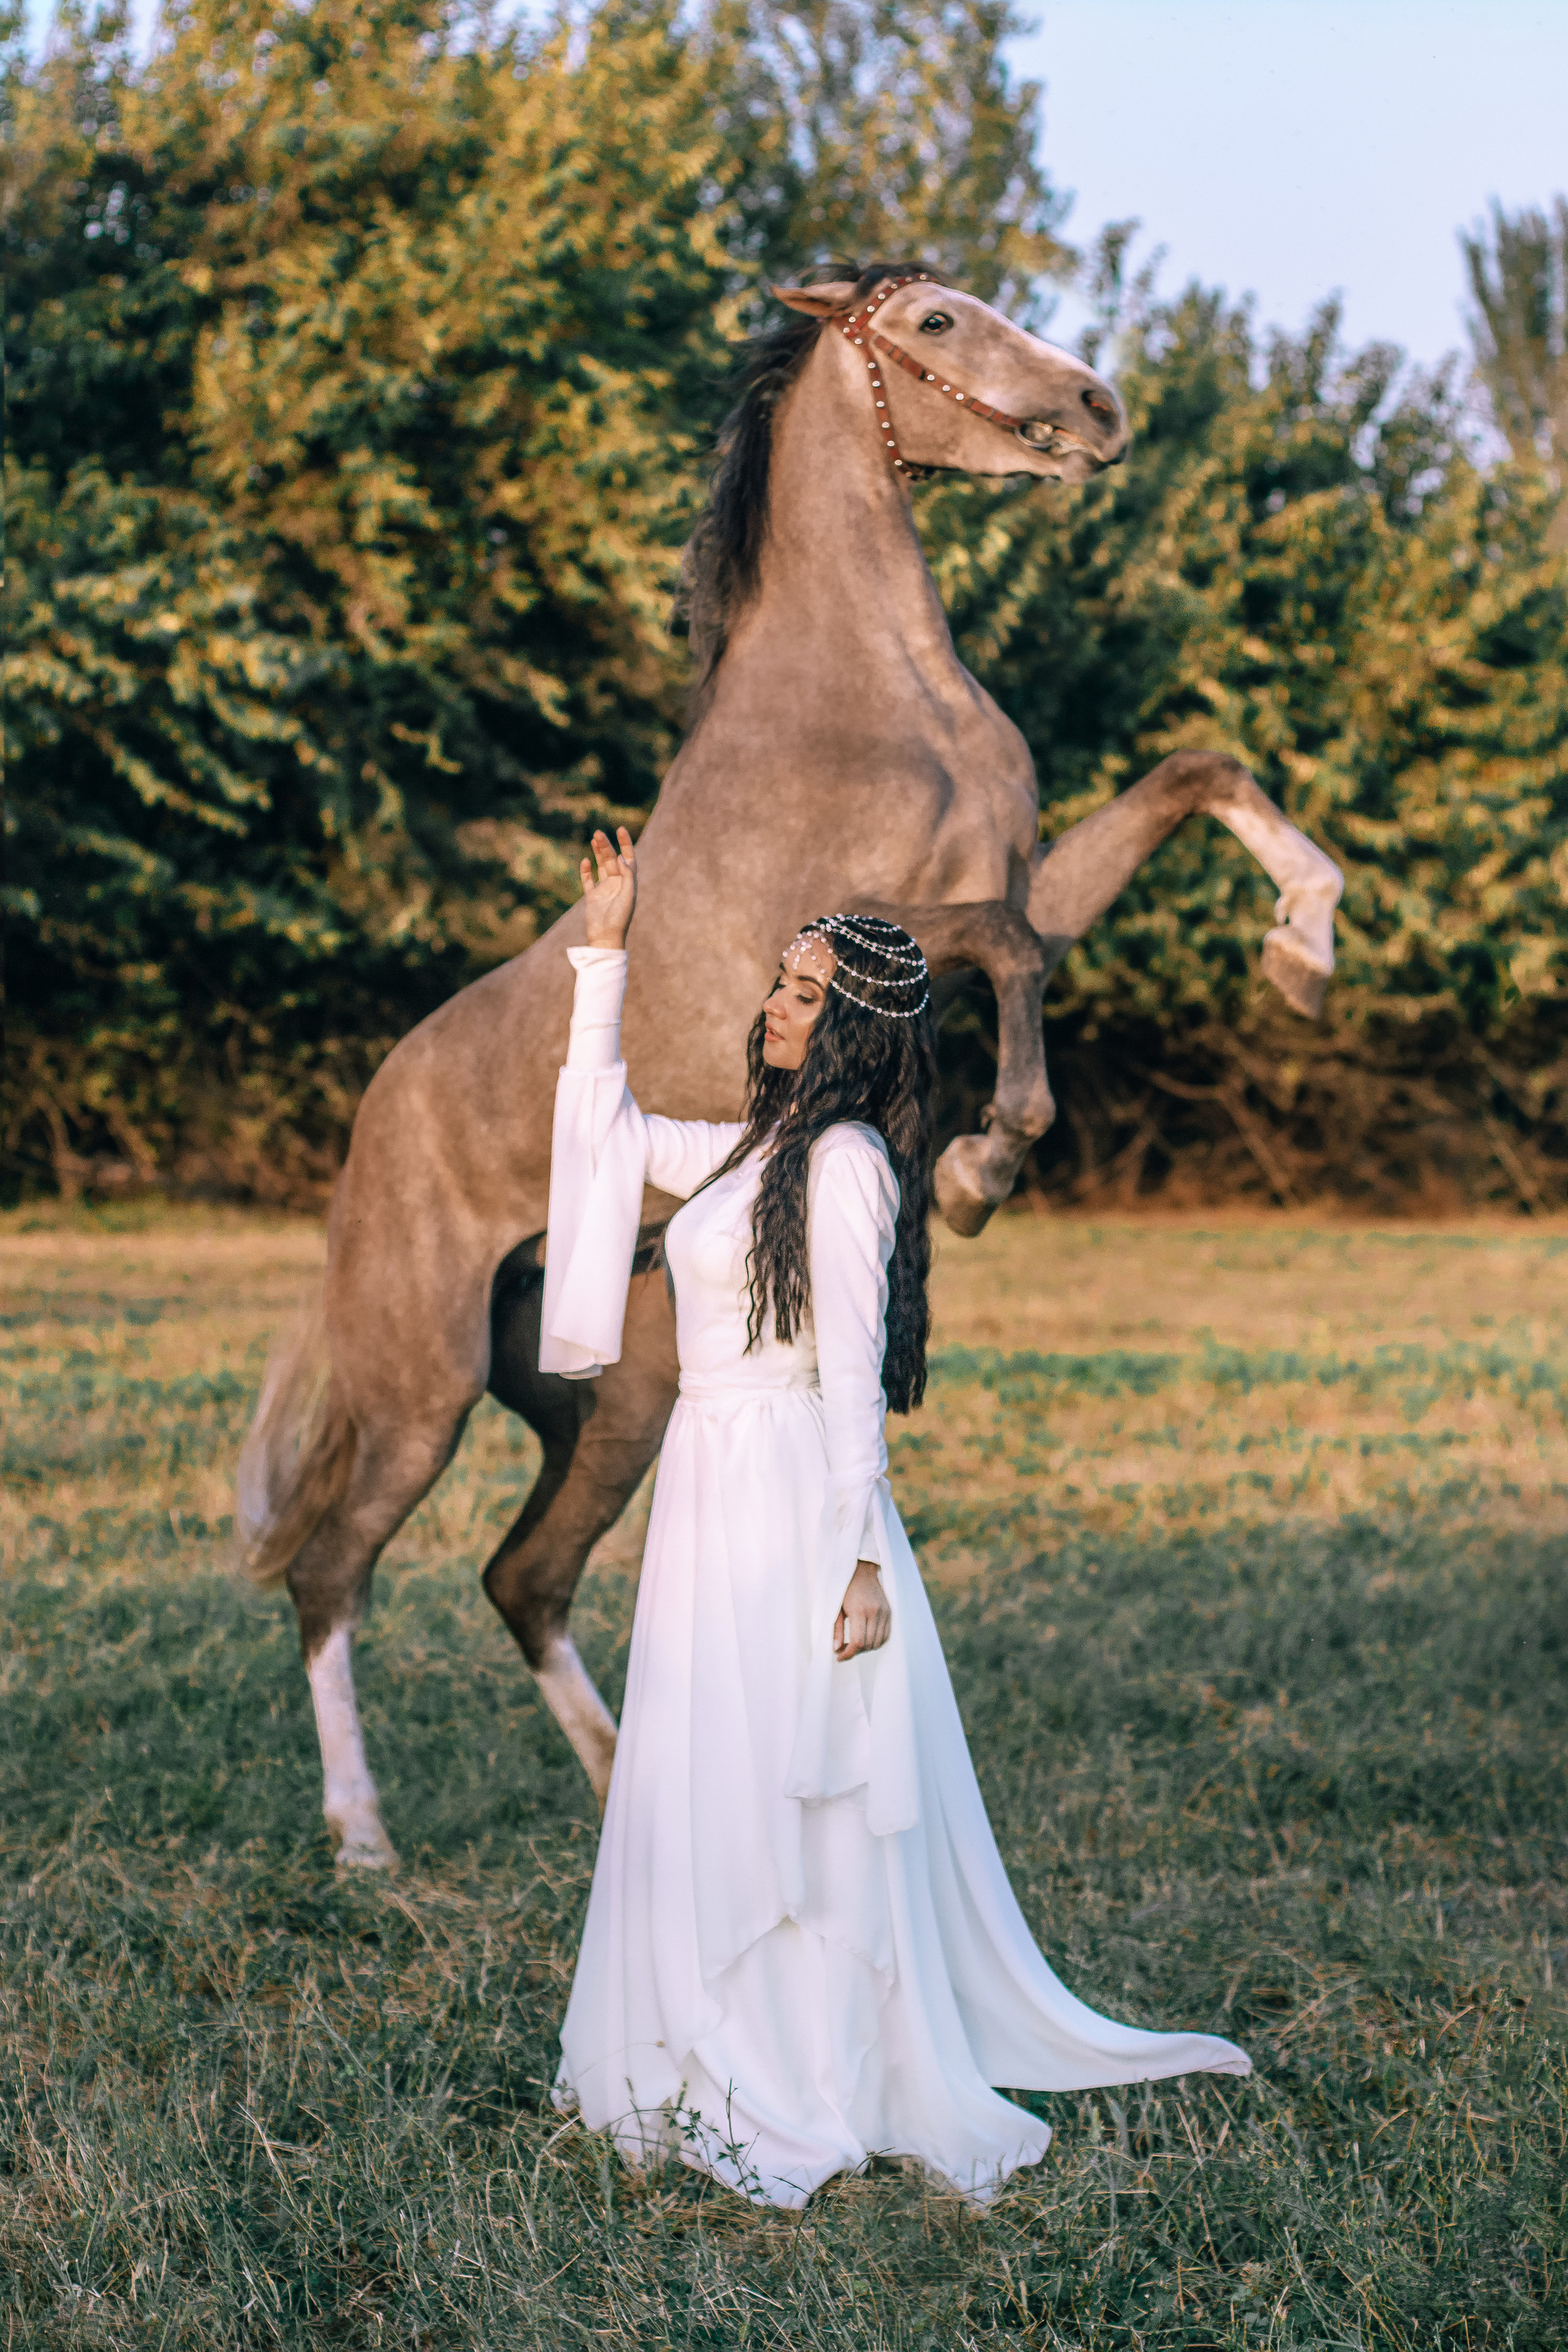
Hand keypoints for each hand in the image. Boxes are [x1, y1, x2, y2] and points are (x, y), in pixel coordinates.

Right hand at [580, 826, 637, 948]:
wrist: (605, 937)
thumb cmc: (620, 918)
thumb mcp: (628, 895)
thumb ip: (627, 876)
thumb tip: (622, 857)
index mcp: (628, 883)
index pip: (628, 858)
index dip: (625, 844)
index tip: (620, 830)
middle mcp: (617, 883)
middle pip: (612, 859)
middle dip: (606, 846)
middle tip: (598, 833)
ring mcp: (604, 889)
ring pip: (601, 865)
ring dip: (598, 853)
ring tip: (593, 838)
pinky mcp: (592, 896)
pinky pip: (588, 880)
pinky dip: (586, 870)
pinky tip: (585, 861)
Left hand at [834, 1560, 890, 1660]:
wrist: (861, 1571)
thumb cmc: (844, 1589)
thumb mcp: (835, 1608)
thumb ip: (836, 1630)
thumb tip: (837, 1649)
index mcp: (860, 1610)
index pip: (858, 1642)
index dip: (848, 1654)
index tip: (839, 1657)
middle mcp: (875, 1612)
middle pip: (869, 1644)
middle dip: (855, 1652)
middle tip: (844, 1649)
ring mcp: (885, 1612)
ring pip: (879, 1642)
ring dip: (866, 1648)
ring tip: (854, 1644)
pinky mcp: (889, 1612)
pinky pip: (886, 1635)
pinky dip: (876, 1641)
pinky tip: (866, 1639)